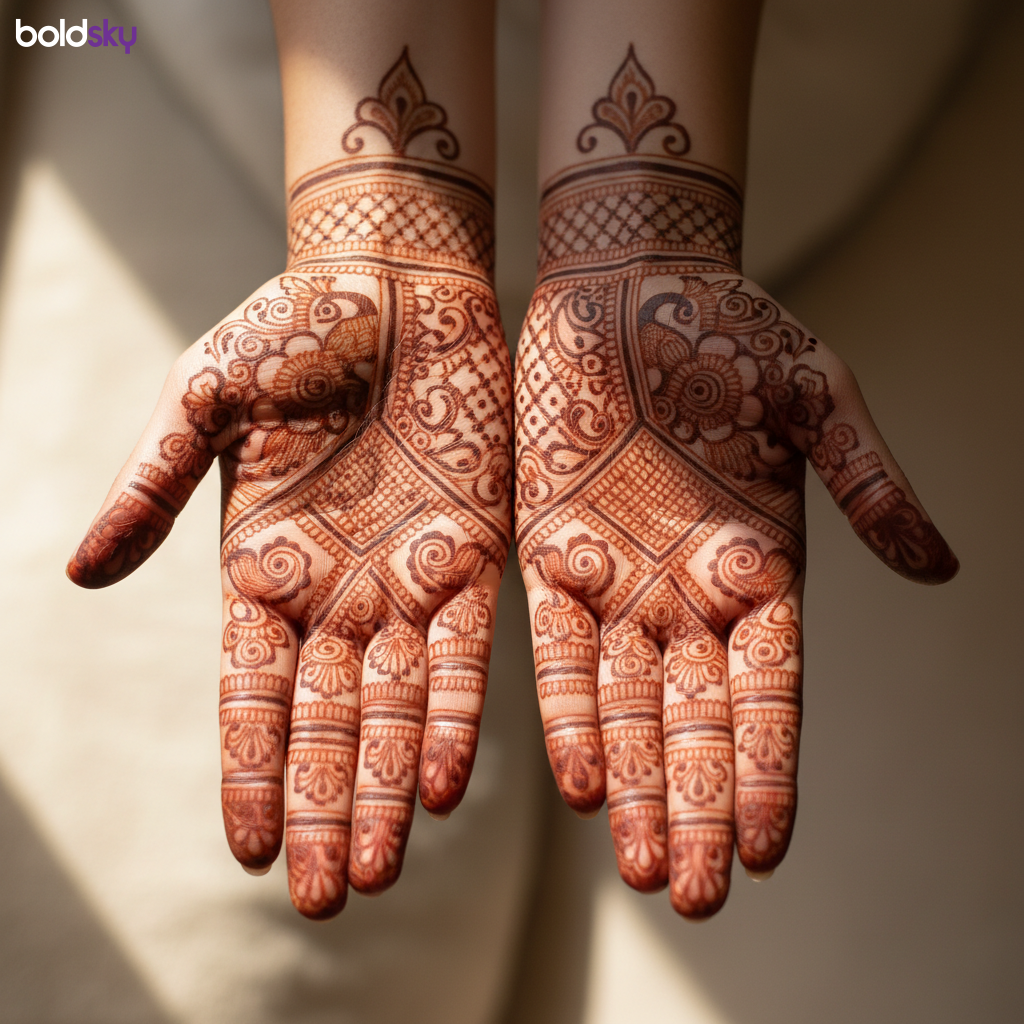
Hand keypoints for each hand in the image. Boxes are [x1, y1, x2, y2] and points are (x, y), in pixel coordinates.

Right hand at [69, 159, 511, 918]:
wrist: (397, 283)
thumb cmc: (293, 326)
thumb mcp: (205, 399)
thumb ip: (153, 485)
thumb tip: (79, 573)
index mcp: (262, 564)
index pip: (249, 693)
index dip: (250, 770)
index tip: (250, 849)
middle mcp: (335, 590)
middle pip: (324, 721)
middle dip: (322, 808)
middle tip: (323, 899)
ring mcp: (405, 578)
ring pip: (394, 707)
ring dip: (385, 787)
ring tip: (379, 868)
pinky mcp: (476, 554)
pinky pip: (467, 651)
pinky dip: (453, 716)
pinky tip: (442, 784)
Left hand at [515, 250, 955, 917]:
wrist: (629, 284)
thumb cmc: (733, 329)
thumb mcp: (820, 397)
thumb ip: (871, 481)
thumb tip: (941, 568)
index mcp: (764, 565)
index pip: (772, 694)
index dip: (769, 771)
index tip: (765, 852)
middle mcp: (690, 590)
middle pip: (699, 722)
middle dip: (696, 806)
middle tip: (693, 898)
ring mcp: (618, 576)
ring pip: (628, 705)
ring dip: (634, 786)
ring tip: (640, 866)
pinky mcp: (549, 549)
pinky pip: (556, 650)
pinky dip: (570, 713)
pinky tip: (581, 780)